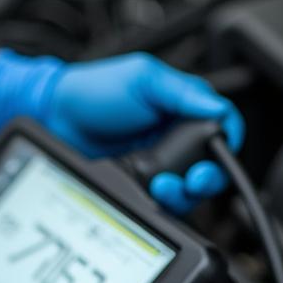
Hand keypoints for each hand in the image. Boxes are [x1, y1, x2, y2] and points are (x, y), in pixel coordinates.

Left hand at [0, 49, 244, 213]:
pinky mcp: (139, 181)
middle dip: (207, 178)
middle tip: (193, 180)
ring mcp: (157, 161)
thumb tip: (221, 110)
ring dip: (183, 193)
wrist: (54, 115)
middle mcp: (174, 136)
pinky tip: (152, 193)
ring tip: (163, 186)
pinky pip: (162, 199)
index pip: (223, 128)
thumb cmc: (95, 90)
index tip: (218, 156)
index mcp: (182, 107)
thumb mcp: (145, 80)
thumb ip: (184, 93)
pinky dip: (162, 202)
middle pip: (211, 166)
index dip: (227, 145)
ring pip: (188, 187)